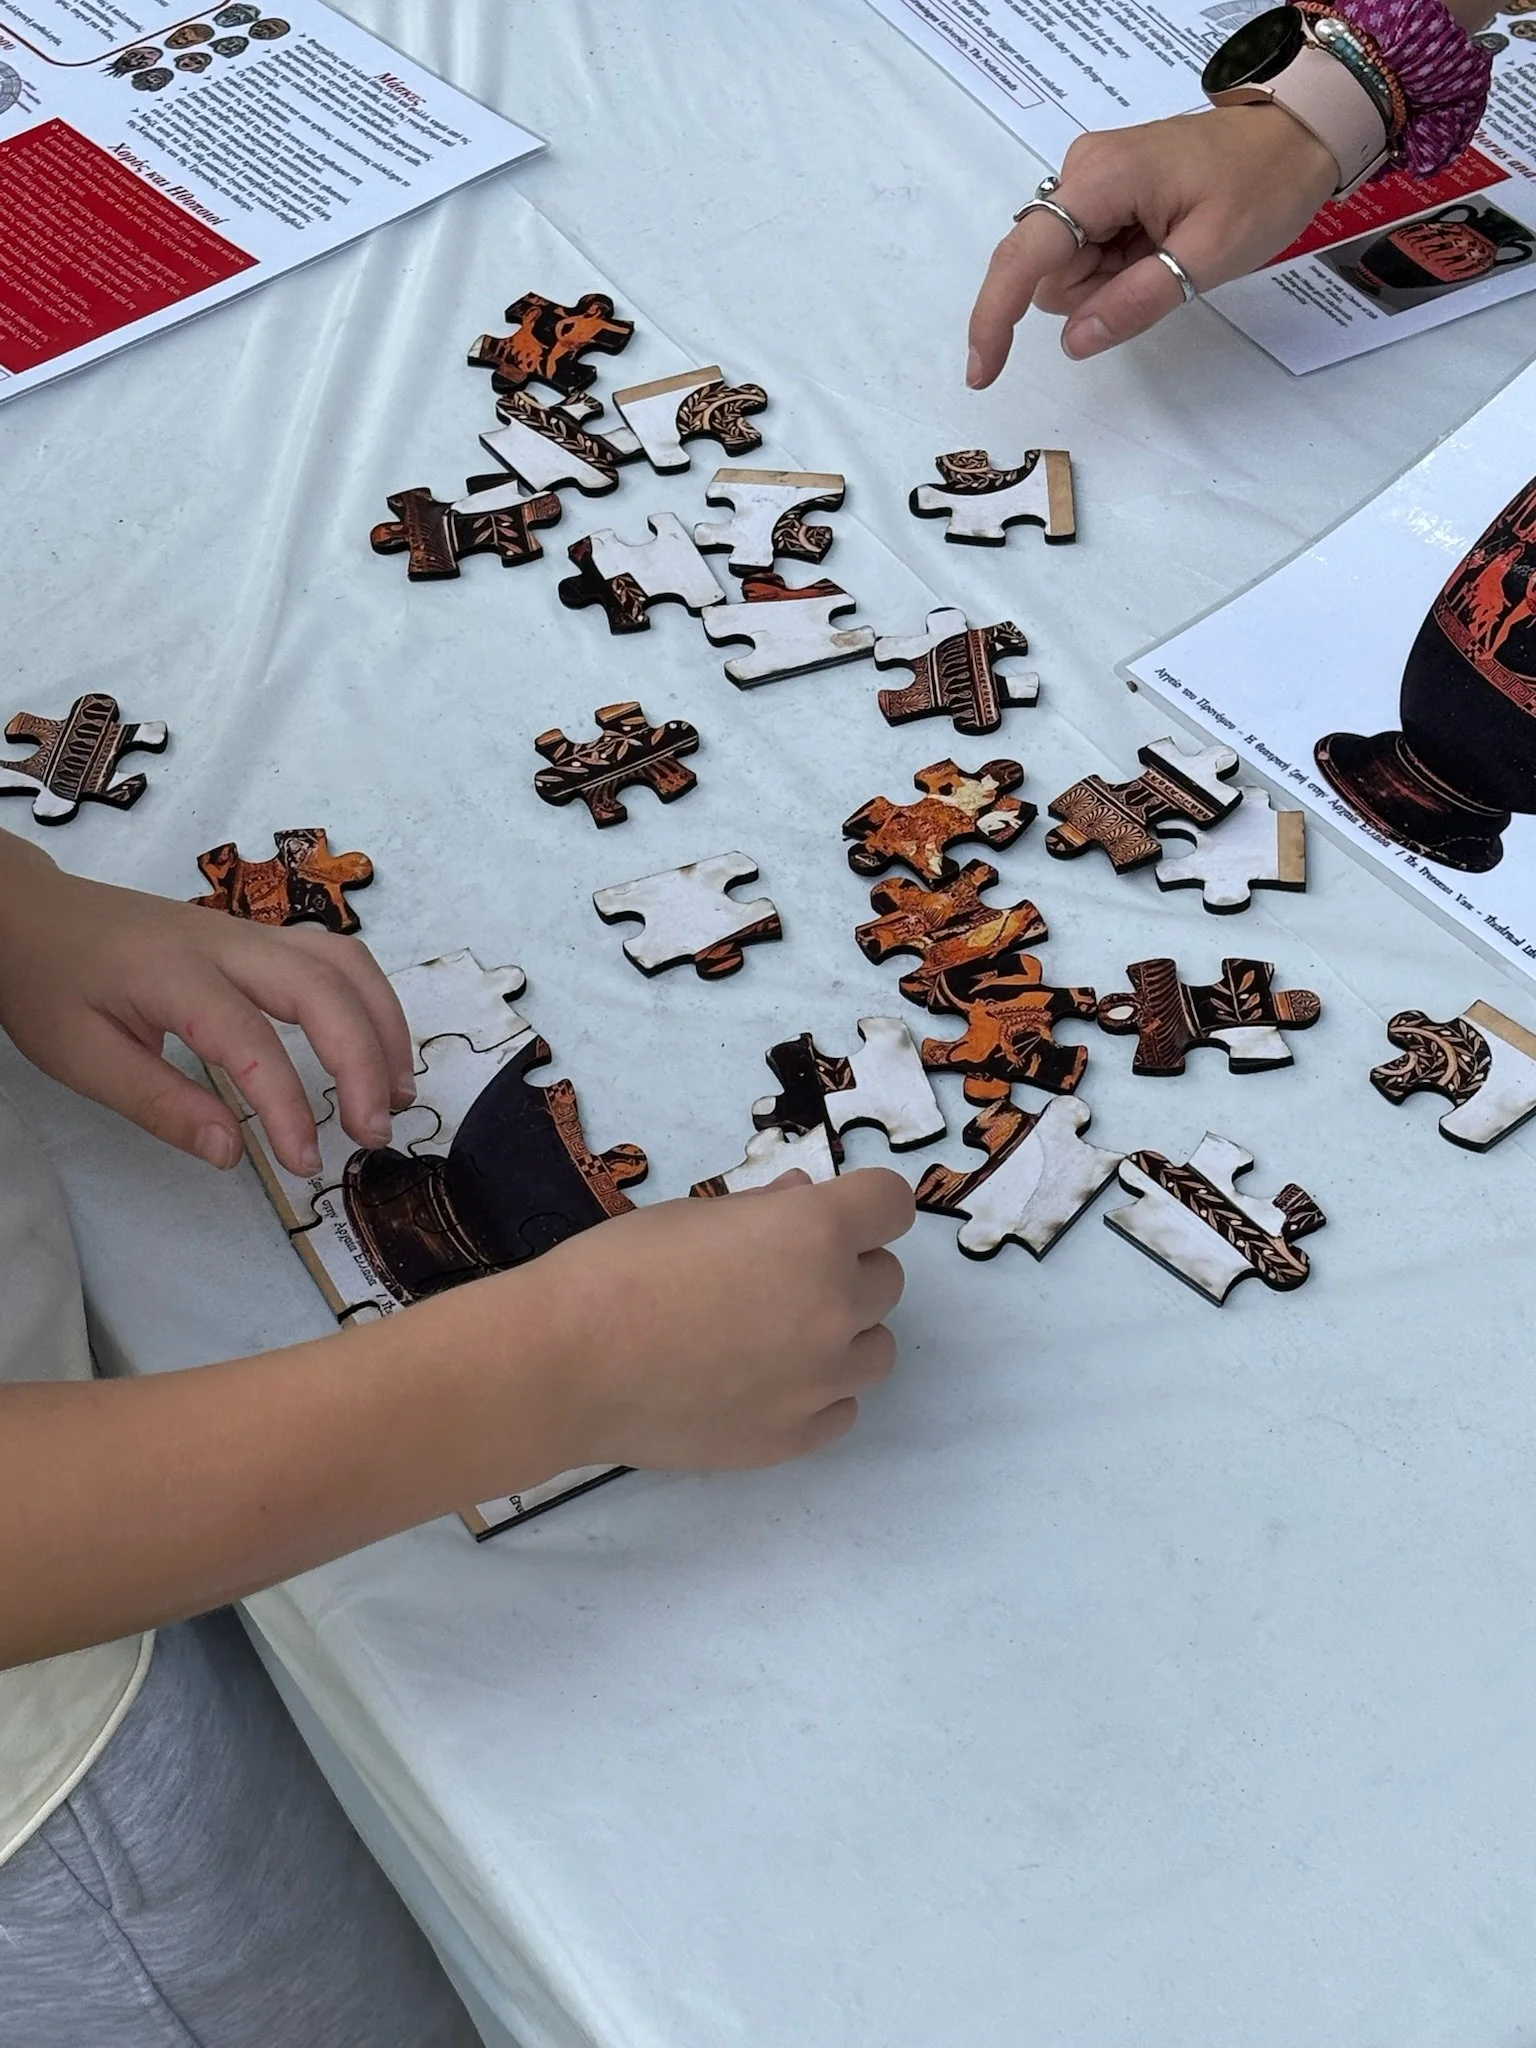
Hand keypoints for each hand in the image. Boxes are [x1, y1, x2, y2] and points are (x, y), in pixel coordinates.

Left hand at [0, 835, 412, 1176]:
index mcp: (174, 976)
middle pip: (323, 988)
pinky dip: (369, 1002)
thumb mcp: (82, 1059)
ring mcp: (249, 934)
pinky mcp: (258, 938)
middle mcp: (226, 944)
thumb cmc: (51, 987)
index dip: (287, 1107)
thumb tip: (231, 1153)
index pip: (252, 1042)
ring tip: (395, 1093)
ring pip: (344, 963)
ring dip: (382, 1026)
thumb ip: (159, 1105)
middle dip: (363, 1062)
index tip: (304, 1163)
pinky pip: (335, 958)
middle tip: (373, 1133)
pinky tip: (374, 1049)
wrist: (33, 914)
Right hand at [485, 1168, 915, 1477]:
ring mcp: (821, 1380)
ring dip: (841, 1336)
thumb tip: (803, 1199)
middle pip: (886, 1280)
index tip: (830, 1216)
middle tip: (778, 1280)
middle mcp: (837, 1305)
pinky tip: (762, 1385)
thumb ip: (767, 1209)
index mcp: (816, 1233)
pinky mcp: (795, 1437)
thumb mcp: (697, 1214)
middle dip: (845, 1271)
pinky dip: (816, 1395)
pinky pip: (840, 1409)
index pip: (892, 1204)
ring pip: (875, 1350)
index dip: (863, 1207)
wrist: (567, 1363)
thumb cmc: (621, 1268)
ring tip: (773, 1338)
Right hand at [968, 106, 1337, 377]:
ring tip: (1168, 253)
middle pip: (1049, 271)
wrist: (1296, 136)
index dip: (995, 317)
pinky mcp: (1105, 190)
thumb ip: (1137, 301)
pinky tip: (1160, 245)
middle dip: (1094, 293)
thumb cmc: (1261, 186)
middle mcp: (1082, 172)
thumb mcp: (1207, 256)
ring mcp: (1092, 179)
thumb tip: (1073, 341)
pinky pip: (1090, 252)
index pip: (1024, 255)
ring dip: (1111, 282)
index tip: (983, 373)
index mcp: (1101, 179)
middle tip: (1163, 271)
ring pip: (1069, 269)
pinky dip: (1120, 265)